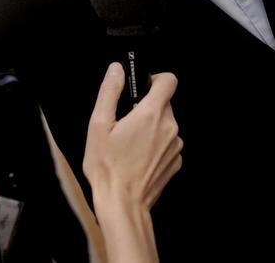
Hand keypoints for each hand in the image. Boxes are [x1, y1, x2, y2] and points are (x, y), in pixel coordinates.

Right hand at [83, 63, 182, 213]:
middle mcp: (169, 127)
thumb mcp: (99, 125)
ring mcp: (175, 146)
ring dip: (151, 128)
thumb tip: (116, 70)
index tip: (141, 88)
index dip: (155, 79)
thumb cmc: (108, 167)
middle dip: (146, 108)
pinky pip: (167, 143)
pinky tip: (138, 157)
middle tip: (125, 124)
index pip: (169, 80)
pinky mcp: (175, 162)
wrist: (122, 204)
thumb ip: (110, 92)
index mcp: (151, 113)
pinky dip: (155, 145)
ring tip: (129, 144)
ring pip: (165, 124)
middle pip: (164, 103)